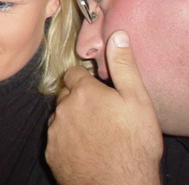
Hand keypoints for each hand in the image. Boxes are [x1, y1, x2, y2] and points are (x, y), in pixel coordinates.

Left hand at [46, 30, 162, 184]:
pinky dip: (67, 139)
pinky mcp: (51, 152)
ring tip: (94, 131)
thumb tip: (117, 36)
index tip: (98, 88)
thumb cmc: (132, 145)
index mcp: (82, 92)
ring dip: (71, 118)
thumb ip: (123, 66)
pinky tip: (85, 147)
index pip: (74, 73)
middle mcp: (62, 108)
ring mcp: (55, 131)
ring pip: (60, 116)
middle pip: (66, 94)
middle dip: (78, 98)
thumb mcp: (137, 100)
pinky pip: (57, 138)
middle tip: (100, 111)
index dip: (87, 79)